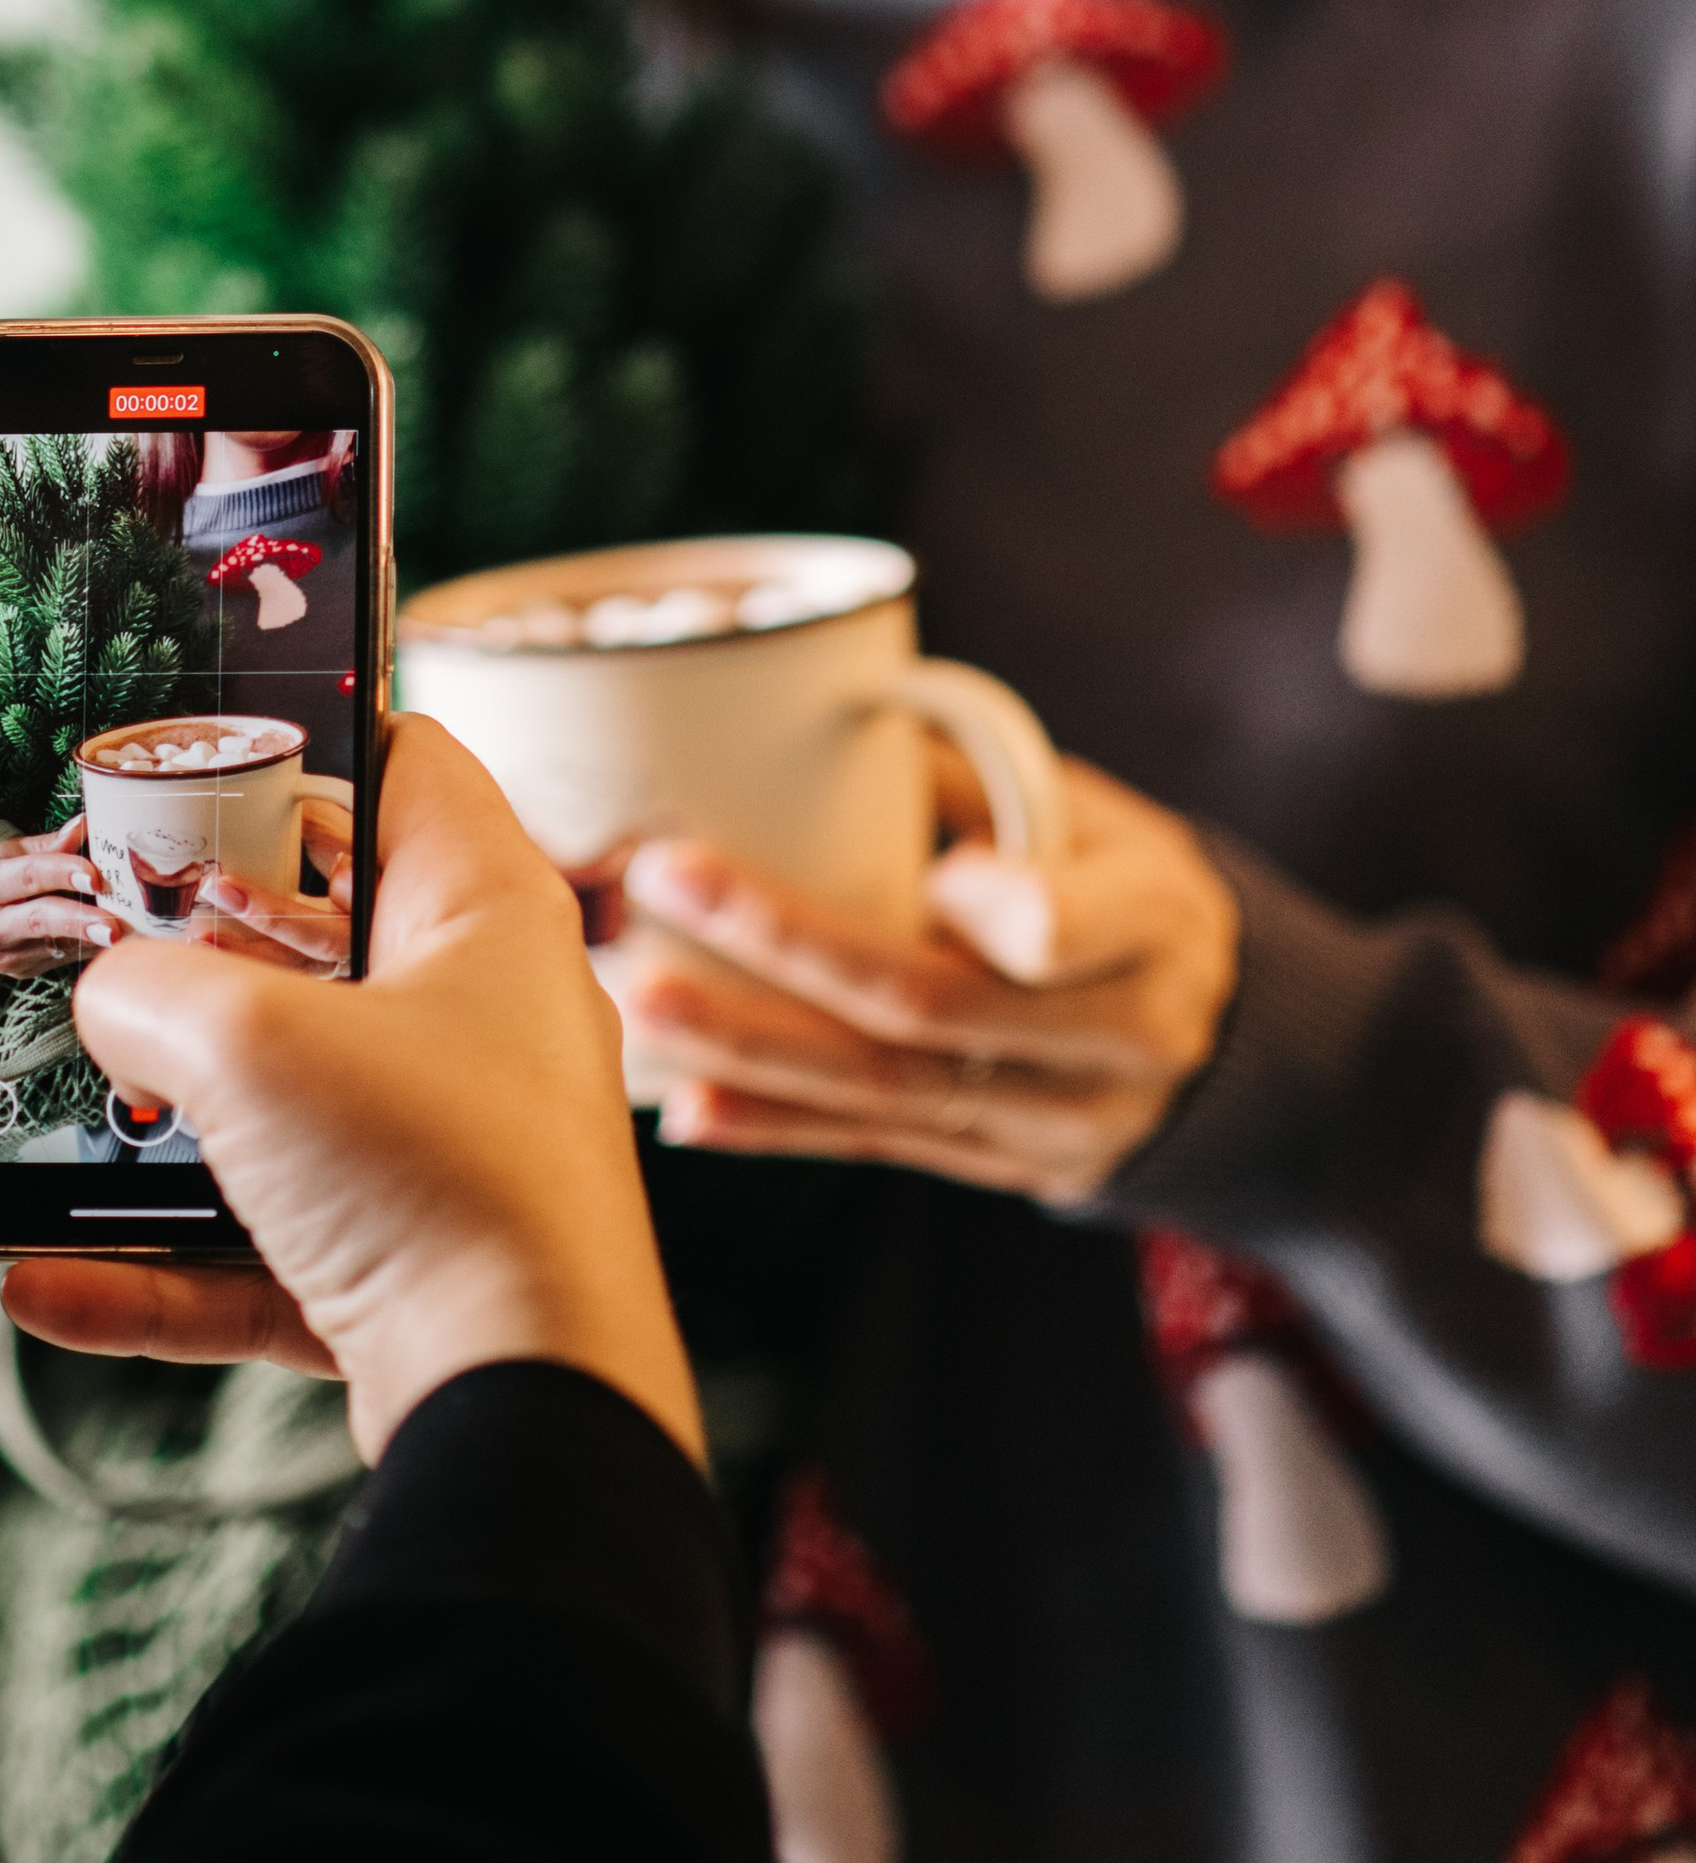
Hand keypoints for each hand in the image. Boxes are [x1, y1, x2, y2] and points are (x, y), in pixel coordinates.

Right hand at [0, 820, 120, 975]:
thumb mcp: (0, 853)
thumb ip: (45, 845)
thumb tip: (85, 825)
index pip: (27, 877)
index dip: (62, 873)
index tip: (94, 876)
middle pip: (40, 919)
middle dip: (79, 921)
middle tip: (114, 924)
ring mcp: (4, 953)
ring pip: (53, 945)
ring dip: (91, 939)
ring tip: (125, 934)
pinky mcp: (18, 970)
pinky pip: (57, 958)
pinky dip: (84, 947)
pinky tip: (109, 939)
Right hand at [3, 716, 703, 1465]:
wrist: (525, 1408)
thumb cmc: (432, 1180)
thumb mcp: (246, 1043)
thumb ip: (149, 993)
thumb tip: (111, 1002)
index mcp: (486, 913)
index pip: (406, 765)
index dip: (304, 738)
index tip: (197, 753)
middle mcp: (484, 1020)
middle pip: (324, 944)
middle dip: (199, 948)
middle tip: (94, 934)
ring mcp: (453, 1153)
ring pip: (285, 1111)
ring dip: (162, 1125)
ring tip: (46, 1122)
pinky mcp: (416, 1273)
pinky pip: (267, 1253)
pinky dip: (164, 1270)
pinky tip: (48, 1290)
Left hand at [614, 754, 1238, 1202]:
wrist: (1220, 1040)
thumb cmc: (1127, 885)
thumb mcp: (1100, 815)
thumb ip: (977, 776)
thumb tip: (821, 698)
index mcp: (1153, 925)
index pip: (1059, 928)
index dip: (980, 906)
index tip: (917, 866)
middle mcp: (1114, 1039)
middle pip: (932, 1004)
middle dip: (786, 944)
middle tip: (663, 876)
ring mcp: (1055, 1120)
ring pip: (888, 1091)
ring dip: (750, 1047)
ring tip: (642, 998)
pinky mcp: (998, 1164)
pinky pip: (878, 1147)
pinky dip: (776, 1127)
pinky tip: (685, 1106)